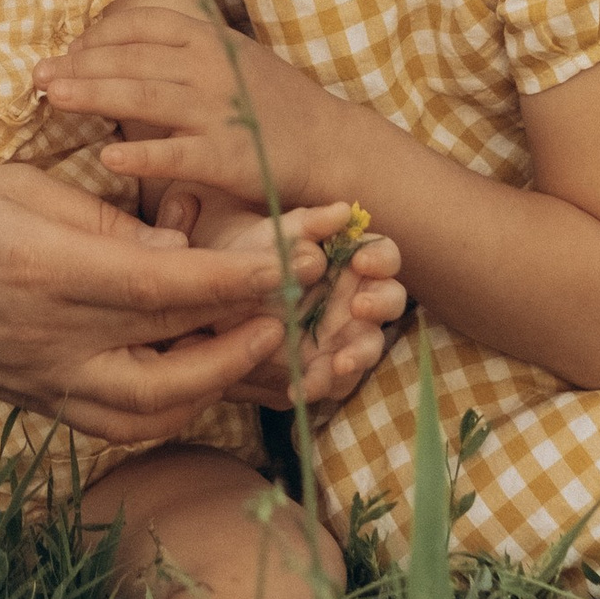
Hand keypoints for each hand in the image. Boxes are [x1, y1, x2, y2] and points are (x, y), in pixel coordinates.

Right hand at [0, 161, 364, 445]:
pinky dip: (177, 403)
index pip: (176, 284)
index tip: (308, 251)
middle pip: (182, 358)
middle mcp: (52, 340)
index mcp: (49, 270)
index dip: (253, 274)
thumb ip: (106, 219)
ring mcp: (45, 384)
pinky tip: (205, 371)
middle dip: (260, 334)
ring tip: (271, 341)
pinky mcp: (40, 406)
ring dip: (224, 380)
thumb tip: (185, 246)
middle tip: (311, 303)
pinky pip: (125, 421)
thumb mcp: (20, 185)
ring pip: (160, 409)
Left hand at [37, 10, 357, 213]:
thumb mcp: (231, 60)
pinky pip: (176, 154)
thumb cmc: (275, 105)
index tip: (67, 51)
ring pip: (144, 97)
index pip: (141, 27)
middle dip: (78, 65)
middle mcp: (211, 68)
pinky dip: (141, 154)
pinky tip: (108, 158)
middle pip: (131, 59)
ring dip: (93, 94)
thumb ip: (181, 54)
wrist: (332, 145)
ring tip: (53, 98)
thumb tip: (118, 51)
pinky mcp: (228, 156)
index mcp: (210, 40)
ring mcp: (220, 111)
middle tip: (36, 75)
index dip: (98, 37)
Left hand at [152, 191, 405, 407]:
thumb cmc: (247, 257)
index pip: (383, 255)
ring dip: (358, 355)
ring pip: (367, 346)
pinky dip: (321, 385)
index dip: (380, 259)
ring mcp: (342, 336)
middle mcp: (355, 298)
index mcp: (350, 260)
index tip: (361, 263)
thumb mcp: (271, 236)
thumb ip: (306, 225)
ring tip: (337, 363)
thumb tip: (343, 211)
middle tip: (358, 308)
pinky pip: (334, 380)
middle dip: (379, 305)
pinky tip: (299, 387)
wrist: (210, 298)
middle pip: (389, 300)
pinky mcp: (323, 368)